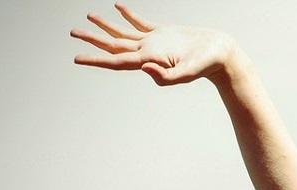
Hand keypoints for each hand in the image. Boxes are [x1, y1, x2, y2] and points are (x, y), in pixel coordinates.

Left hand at [70, 3, 234, 85]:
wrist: (222, 55)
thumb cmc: (208, 65)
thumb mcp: (189, 72)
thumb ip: (168, 76)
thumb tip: (143, 69)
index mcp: (149, 61)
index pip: (116, 61)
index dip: (96, 59)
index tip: (77, 58)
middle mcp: (148, 53)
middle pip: (114, 47)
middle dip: (93, 40)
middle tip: (74, 33)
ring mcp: (154, 43)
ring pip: (124, 34)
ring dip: (106, 27)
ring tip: (89, 16)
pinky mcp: (164, 34)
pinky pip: (140, 23)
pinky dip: (128, 15)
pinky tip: (118, 7)